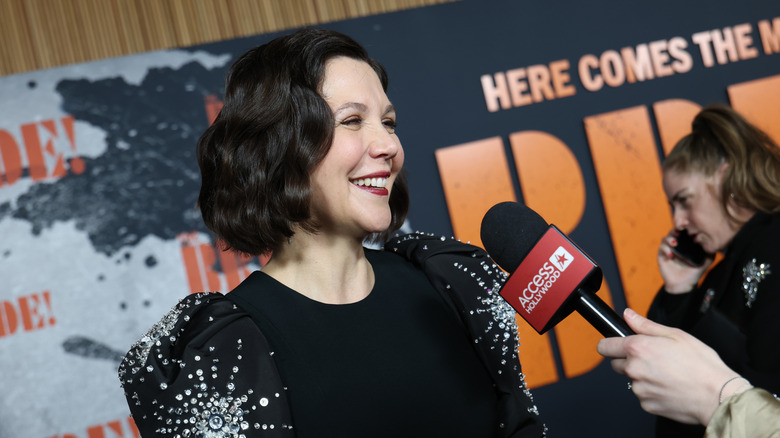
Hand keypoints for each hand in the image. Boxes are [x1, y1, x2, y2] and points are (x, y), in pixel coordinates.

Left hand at [597, 309, 739, 425]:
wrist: (718, 395)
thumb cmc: (701, 365)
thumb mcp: (675, 335)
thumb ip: (645, 325)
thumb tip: (628, 315)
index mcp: (638, 348)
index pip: (604, 346)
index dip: (610, 344)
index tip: (614, 345)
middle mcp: (634, 369)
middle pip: (616, 364)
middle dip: (628, 360)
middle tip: (652, 359)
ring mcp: (639, 389)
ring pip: (631, 380)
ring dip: (642, 376)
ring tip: (666, 373)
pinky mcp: (647, 405)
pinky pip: (643, 395)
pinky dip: (652, 391)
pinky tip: (669, 386)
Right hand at [657, 230, 711, 293]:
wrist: (684, 285)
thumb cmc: (693, 274)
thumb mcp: (705, 262)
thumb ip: (709, 253)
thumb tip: (714, 244)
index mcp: (685, 245)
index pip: (683, 233)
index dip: (684, 228)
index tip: (687, 227)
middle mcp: (676, 246)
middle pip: (672, 233)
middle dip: (675, 231)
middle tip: (679, 232)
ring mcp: (668, 251)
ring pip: (665, 239)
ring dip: (669, 239)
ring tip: (675, 243)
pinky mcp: (662, 257)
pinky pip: (661, 249)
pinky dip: (665, 249)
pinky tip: (671, 255)